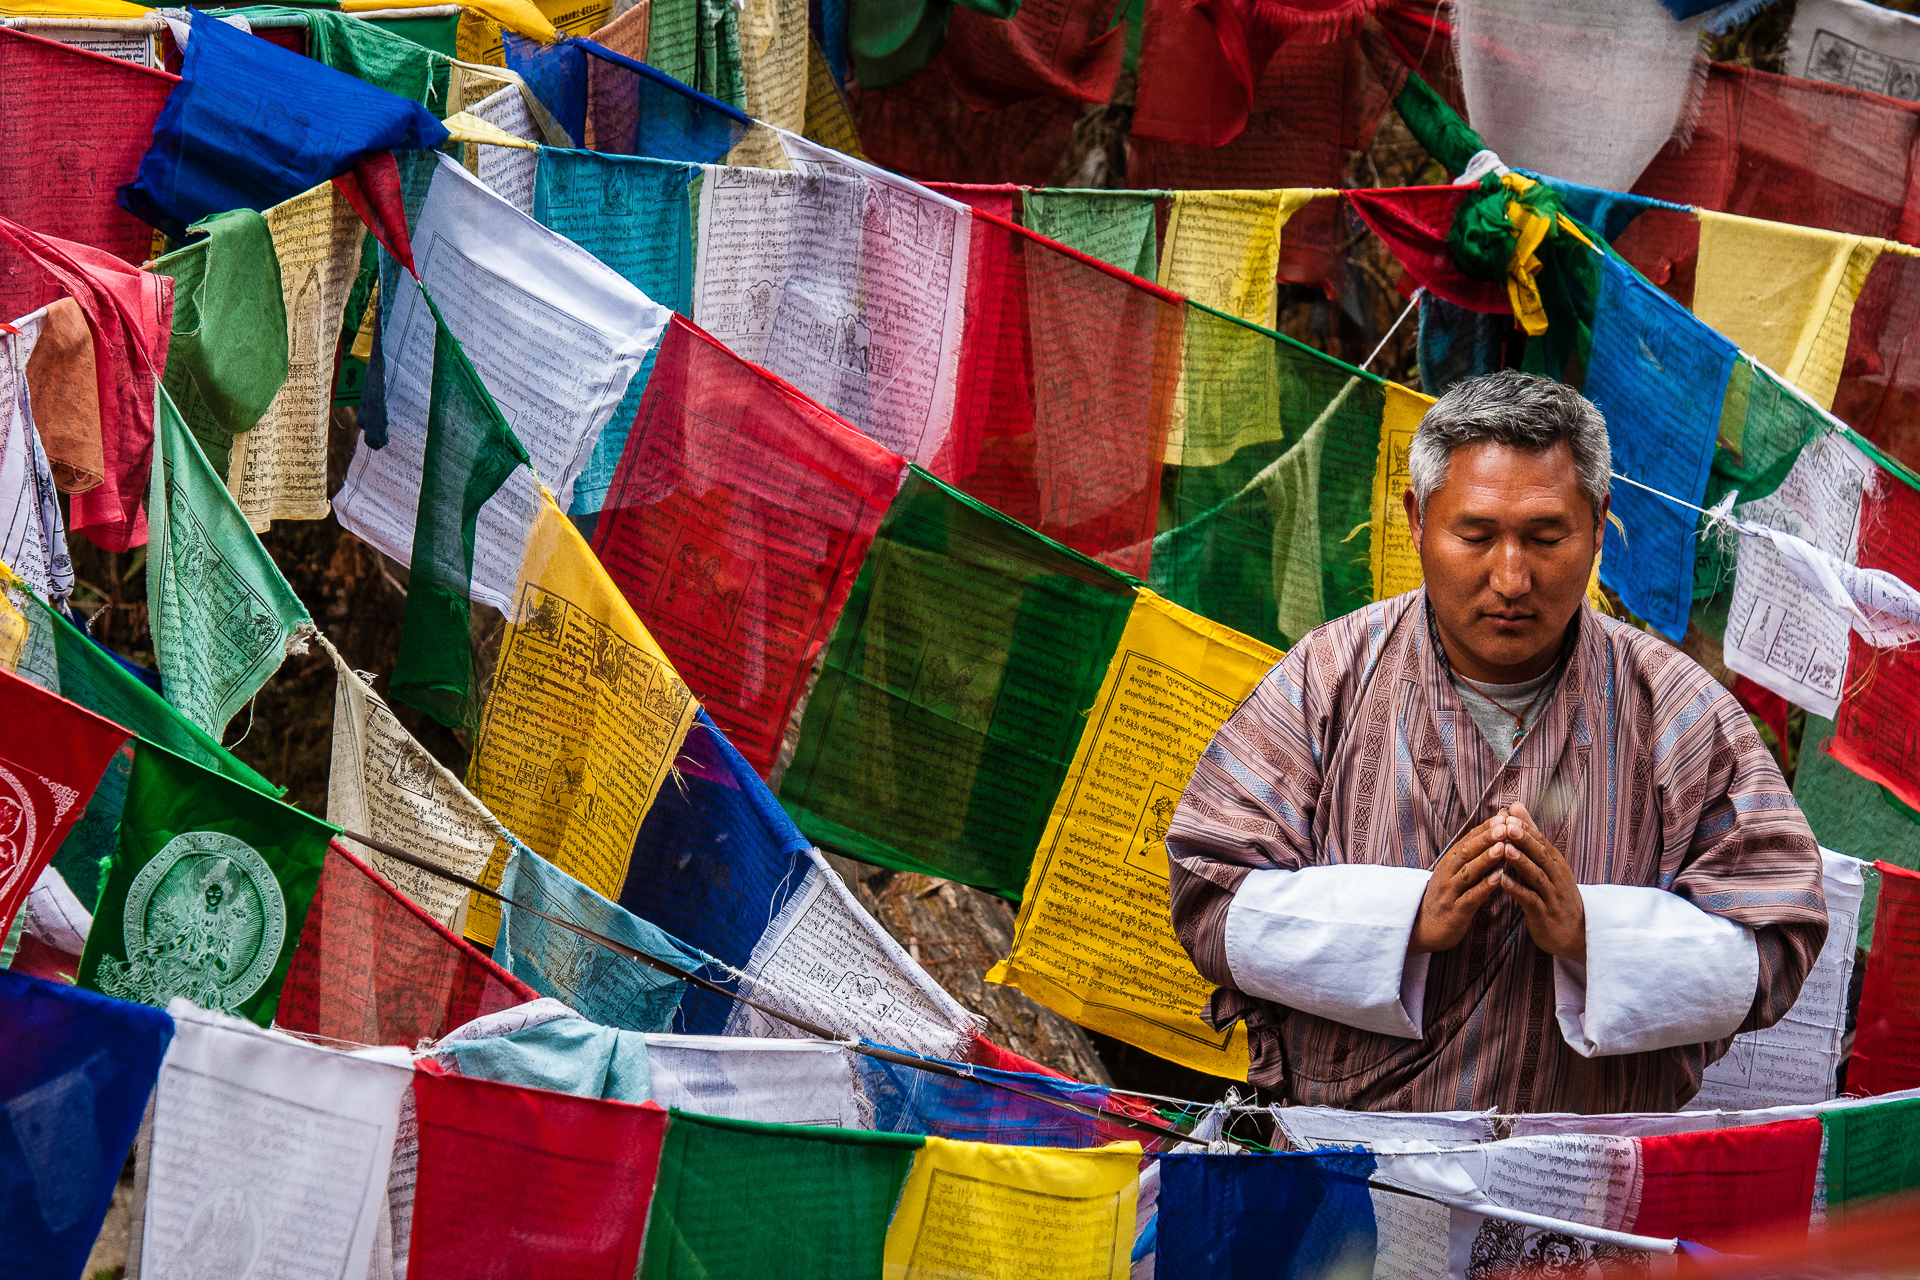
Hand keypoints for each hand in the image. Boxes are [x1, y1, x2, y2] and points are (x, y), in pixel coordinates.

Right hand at [1410, 816, 1505, 954]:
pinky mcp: (1455, 911)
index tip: (1503, 816)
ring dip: (1486, 859)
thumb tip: (1492, 834)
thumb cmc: (1446, 898)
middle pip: (1467, 852)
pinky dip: (1484, 887)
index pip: (1468, 840)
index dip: (1485, 828)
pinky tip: (1498, 879)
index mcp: (1449, 862)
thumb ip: (1471, 856)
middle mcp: (1447, 873)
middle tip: (1504, 826)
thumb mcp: (1453, 873)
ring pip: (1469, 872)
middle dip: (1486, 838)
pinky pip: (1471, 897)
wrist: (1423, 928)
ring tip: (1503, 847)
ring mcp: (1450, 892)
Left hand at [1492, 802, 1585, 962]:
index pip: (1541, 842)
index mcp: (1556, 864)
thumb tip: (1516, 807)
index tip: (1509, 814)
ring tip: (1505, 849)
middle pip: (1541, 856)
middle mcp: (1557, 877)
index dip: (1526, 829)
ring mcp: (1552, 896)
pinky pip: (1530, 900)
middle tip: (1508, 825)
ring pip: (1536, 876)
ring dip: (1521, 863)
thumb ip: (1530, 837)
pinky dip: (1517, 890)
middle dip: (1525, 840)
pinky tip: (1503, 882)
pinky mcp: (1544, 914)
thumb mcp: (1547, 865)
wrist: (1575, 933)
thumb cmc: (1554, 894)